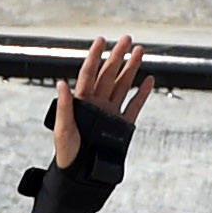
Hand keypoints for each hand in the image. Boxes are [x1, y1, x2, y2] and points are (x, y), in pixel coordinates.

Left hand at [51, 33, 154, 165]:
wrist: (81, 173)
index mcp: (81, 101)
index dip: (94, 56)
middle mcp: (97, 103)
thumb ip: (64, 106)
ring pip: (123, 85)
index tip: (101, 40)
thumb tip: (61, 84)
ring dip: (131, 68)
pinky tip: (149, 80)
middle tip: (127, 39)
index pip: (88, 73)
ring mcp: (110, 112)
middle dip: (118, 56)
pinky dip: (142, 93)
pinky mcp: (121, 124)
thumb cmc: (67, 152)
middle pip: (109, 74)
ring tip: (139, 51)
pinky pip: (134, 105)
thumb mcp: (62, 129)